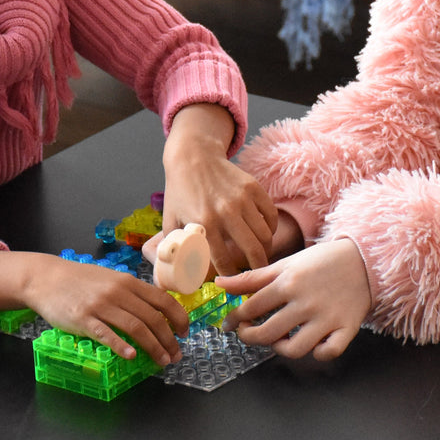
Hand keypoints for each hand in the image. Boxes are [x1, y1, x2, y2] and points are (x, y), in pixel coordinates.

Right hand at [0, 250, 189, 365]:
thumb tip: (156, 310)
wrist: (47, 278)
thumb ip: (131, 292)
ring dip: (153, 347)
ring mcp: (101, 305)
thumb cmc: (81, 280)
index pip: (162, 299)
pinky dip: (121, 346)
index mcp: (128, 282)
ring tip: (161, 361)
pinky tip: (131, 356)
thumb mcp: (110, 279)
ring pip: (135, 327)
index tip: (184, 333)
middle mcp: (118, 292)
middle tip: (175, 355)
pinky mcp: (83, 319)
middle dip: (169, 339)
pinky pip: (106, 334)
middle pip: (152, 318)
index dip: (178, 318)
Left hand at [162, 103, 276, 274]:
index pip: (222, 260)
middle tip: (257, 275)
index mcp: (204, 222)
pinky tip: (265, 234)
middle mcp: (226, 211)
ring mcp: (242, 198)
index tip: (232, 282)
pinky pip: (270, 214)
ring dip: (266, 249)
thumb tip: (168, 276)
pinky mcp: (253, 187)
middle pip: (252, 250)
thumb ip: (173, 248)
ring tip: (261, 256)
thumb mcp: (170, 220)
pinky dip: (271, 228)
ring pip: (265, 234)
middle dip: (257, 268)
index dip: (229, 276)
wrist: (193, 156)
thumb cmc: (180, 191)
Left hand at [217, 238, 370, 360]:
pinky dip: (319, 353)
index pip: (251, 307)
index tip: (228, 324)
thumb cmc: (320, 261)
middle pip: (267, 333)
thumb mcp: (285, 264)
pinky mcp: (346, 328)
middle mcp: (305, 302)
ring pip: (295, 349)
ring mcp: (327, 317)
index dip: (234, 319)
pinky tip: (313, 344)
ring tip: (279, 339)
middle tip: (248, 333)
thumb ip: (252, 277)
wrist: (364, 258)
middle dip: (250, 337)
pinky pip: (329, 352)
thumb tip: (220, 284)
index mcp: (288, 283)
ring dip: (281, 349)